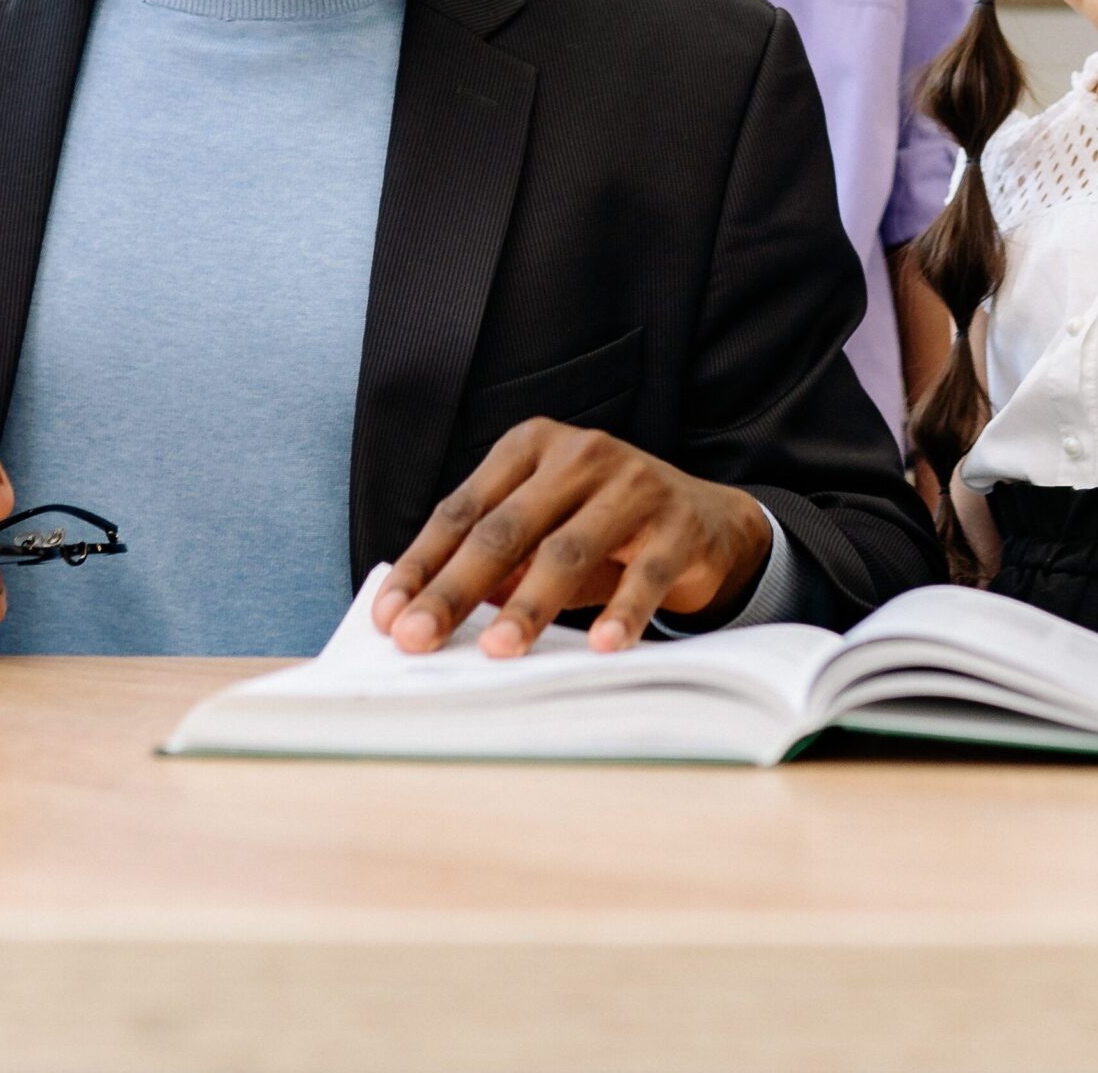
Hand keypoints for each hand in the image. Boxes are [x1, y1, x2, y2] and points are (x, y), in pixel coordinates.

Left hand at [371, 418, 773, 658]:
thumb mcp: (544, 530)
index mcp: (532, 446)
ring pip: (567, 549)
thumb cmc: (605, 526)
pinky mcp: (678, 524)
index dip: (423, 564)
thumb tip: (424, 611)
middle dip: (455, 589)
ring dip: (528, 605)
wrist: (709, 520)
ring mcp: (633, 484)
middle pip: (506, 529)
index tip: (388, 615)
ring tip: (497, 650)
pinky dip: (621, 611)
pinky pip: (644, 573)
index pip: (464, 508)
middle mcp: (580, 453)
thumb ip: (493, 560)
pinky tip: (601, 647)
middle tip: (419, 639)